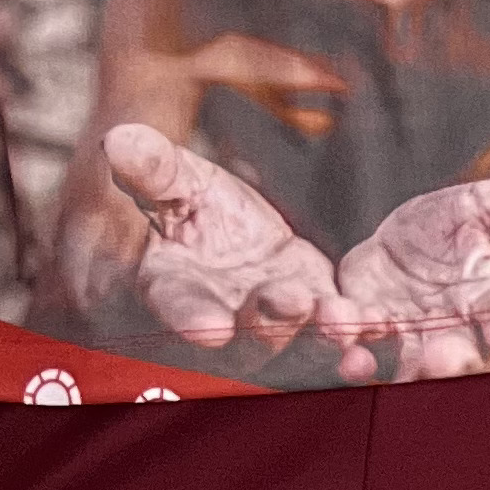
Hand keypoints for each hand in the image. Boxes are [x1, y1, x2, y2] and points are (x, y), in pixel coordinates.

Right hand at [101, 122, 350, 362]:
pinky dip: (356, 340)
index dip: (191, 319)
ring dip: (319, 340)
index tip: (209, 328)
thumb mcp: (176, 180)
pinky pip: (337, 342)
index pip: (178, 308)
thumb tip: (115, 139)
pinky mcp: (318, 326)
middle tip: (288, 301)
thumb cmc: (194, 209)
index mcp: (174, 290)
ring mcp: (273, 335)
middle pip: (243, 339)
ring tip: (342, 320)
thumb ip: (151, 169)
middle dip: (268, 326)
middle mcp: (224, 325)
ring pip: (295, 350)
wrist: (236, 233)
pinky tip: (373, 329)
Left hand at [327, 177, 489, 380]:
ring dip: (382, 362)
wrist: (408, 236)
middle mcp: (456, 338)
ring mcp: (408, 343)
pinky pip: (350, 348)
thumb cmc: (466, 227)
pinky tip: (332, 325)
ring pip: (399, 365)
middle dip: (446, 362)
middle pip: (456, 360)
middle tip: (436, 359)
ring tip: (363, 353)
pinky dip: (339, 342)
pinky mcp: (363, 335)